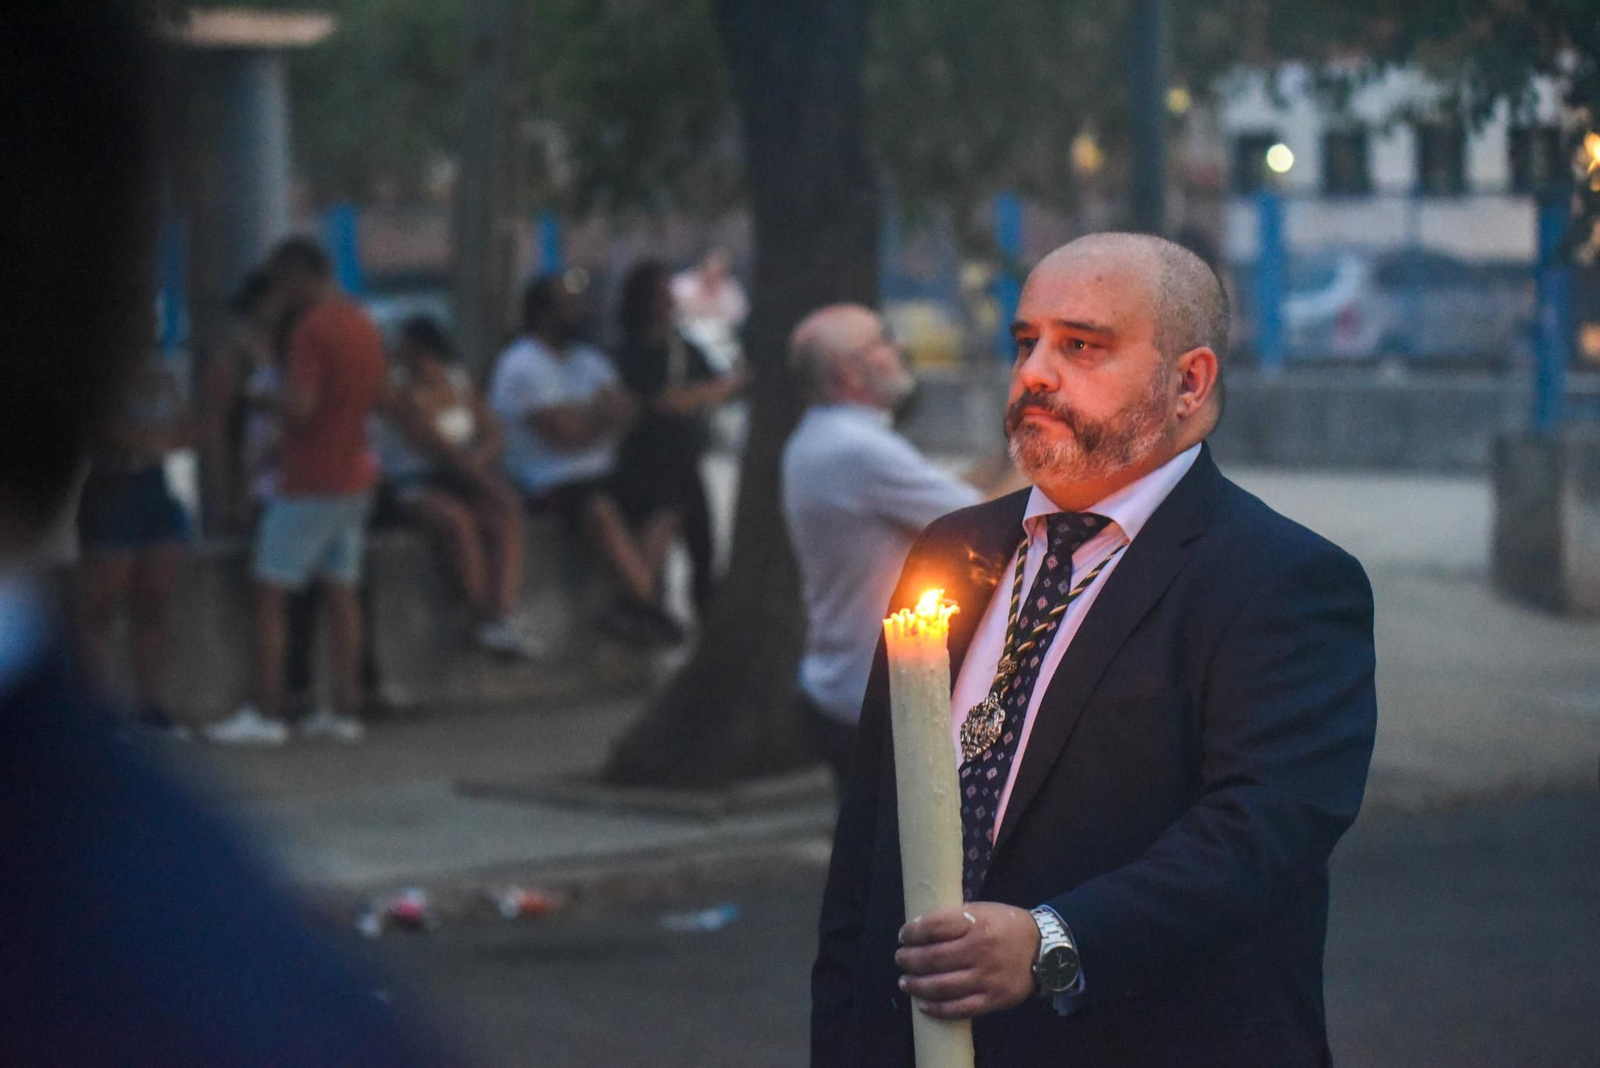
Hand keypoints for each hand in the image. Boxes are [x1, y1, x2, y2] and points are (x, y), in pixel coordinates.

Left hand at [895, 903, 1039, 1019]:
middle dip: (909, 960)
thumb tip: (920, 929)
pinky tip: (924, 1005)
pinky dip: (937, 1009)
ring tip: (905, 982)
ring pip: (942, 986)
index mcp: (975, 923)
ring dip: (917, 985)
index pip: (934, 927)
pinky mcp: (993, 1000)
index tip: (903, 935)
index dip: (912, 932)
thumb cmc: (1007, 925)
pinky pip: (959, 1009)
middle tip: (900, 959)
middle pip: (933, 958)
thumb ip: (955, 918)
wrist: (1044, 949)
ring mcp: (986, 977)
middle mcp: (979, 950)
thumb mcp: (982, 910)